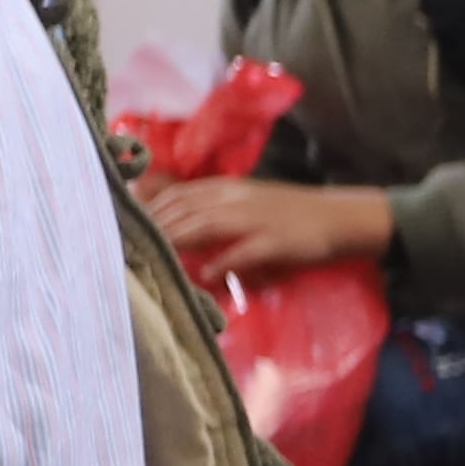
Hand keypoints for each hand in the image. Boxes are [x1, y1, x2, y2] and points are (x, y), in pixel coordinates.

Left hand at [143, 174, 389, 277]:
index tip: (126, 226)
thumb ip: (216, 211)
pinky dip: (221, 262)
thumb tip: (180, 225)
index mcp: (229, 190)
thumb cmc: (292, 214)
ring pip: (206, 226)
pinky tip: (204, 275)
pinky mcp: (276, 241)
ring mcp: (256, 220)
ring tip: (153, 258)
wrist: (339, 216)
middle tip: (127, 247)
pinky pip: (243, 251)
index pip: (179, 196)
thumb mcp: (250, 204)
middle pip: (185, 210)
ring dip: (177, 241)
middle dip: (154, 228)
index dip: (150, 210)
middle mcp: (237, 200)